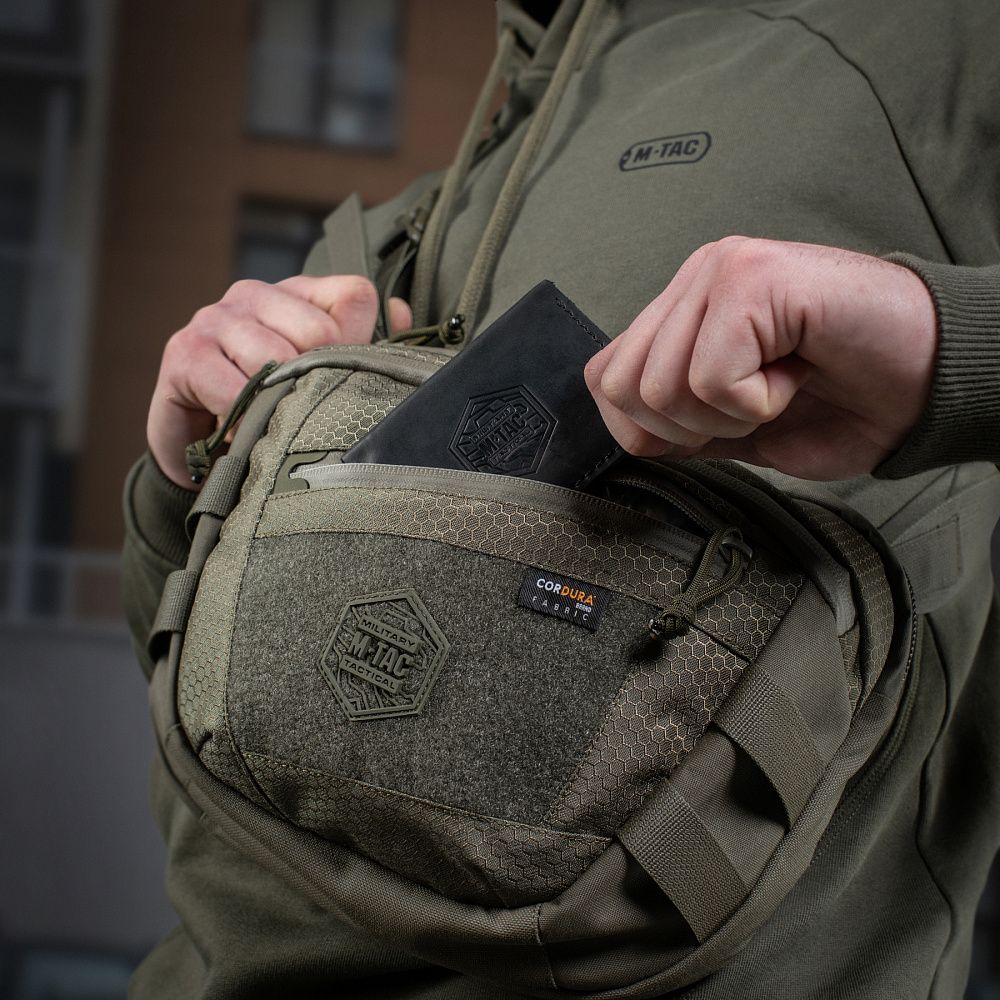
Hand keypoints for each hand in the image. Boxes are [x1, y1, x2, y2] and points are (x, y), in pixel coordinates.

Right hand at [147, 274, 411, 486]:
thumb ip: (363, 346)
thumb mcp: (318, 377)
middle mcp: (254, 293)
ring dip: (279, 407)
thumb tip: (403, 313)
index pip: (355, 296)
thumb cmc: (266, 407)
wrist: (193, 445)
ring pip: (279, 362)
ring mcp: (216, 318)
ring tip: (272, 424)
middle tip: (302, 413)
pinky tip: (242, 433)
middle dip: (317, 384)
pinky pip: (236, 391)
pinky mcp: (185, 352)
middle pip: (321, 333)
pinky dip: (245, 421)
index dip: (360, 343)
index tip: (341, 380)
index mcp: (296, 293)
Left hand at [584, 237, 936, 480]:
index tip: (712, 429)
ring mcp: (721, 270)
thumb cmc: (846, 399)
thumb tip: (631, 440)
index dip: (644, 430)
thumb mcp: (743, 428)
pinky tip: (795, 374)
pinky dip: (755, 403)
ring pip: (661, 387)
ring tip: (779, 387)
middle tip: (751, 409)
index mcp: (686, 309)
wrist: (932, 381)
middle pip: (621, 387)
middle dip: (685, 430)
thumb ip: (682, 426)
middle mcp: (695, 278)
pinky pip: (711, 379)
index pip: (605, 377)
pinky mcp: (753, 277)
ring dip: (726, 416)